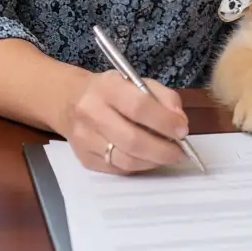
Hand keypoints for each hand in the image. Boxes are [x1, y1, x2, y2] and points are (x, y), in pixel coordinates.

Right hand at [61, 70, 189, 173]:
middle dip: (163, 150)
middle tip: (181, 152)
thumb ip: (163, 97)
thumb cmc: (110, 90)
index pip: (139, 107)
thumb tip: (180, 122)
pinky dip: (139, 167)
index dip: (164, 121)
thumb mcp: (137, 81)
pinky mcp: (84, 159)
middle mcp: (92, 113)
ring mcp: (85, 139)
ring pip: (126, 160)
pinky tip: (150, 159)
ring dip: (154, 161)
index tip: (183, 130)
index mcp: (107, 87)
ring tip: (169, 157)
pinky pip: (118, 170)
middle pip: (132, 140)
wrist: (69, 100)